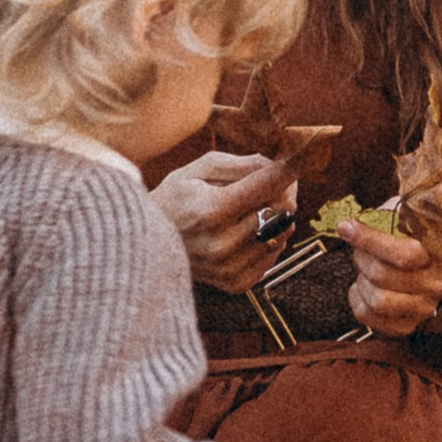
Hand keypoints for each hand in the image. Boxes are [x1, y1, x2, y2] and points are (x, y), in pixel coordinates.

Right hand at [153, 150, 293, 289]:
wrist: (145, 246)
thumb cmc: (173, 200)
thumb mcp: (197, 170)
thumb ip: (240, 164)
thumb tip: (278, 166)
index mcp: (211, 210)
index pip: (268, 184)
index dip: (288, 168)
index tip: (296, 158)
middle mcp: (222, 243)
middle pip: (282, 208)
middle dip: (282, 189)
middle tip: (270, 181)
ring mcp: (230, 268)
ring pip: (282, 231)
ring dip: (276, 215)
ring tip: (255, 206)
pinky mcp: (236, 283)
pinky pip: (274, 254)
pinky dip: (268, 238)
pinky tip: (249, 230)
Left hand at [344, 221, 441, 336]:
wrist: (439, 279)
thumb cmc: (418, 242)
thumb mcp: (410, 221)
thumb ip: (389, 215)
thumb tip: (357, 220)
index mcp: (438, 255)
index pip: (405, 254)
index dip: (370, 240)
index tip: (345, 227)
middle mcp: (433, 285)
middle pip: (382, 275)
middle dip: (361, 258)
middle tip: (359, 249)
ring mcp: (421, 309)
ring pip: (376, 300)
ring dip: (361, 281)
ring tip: (365, 271)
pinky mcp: (405, 327)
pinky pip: (368, 316)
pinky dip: (356, 299)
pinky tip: (363, 287)